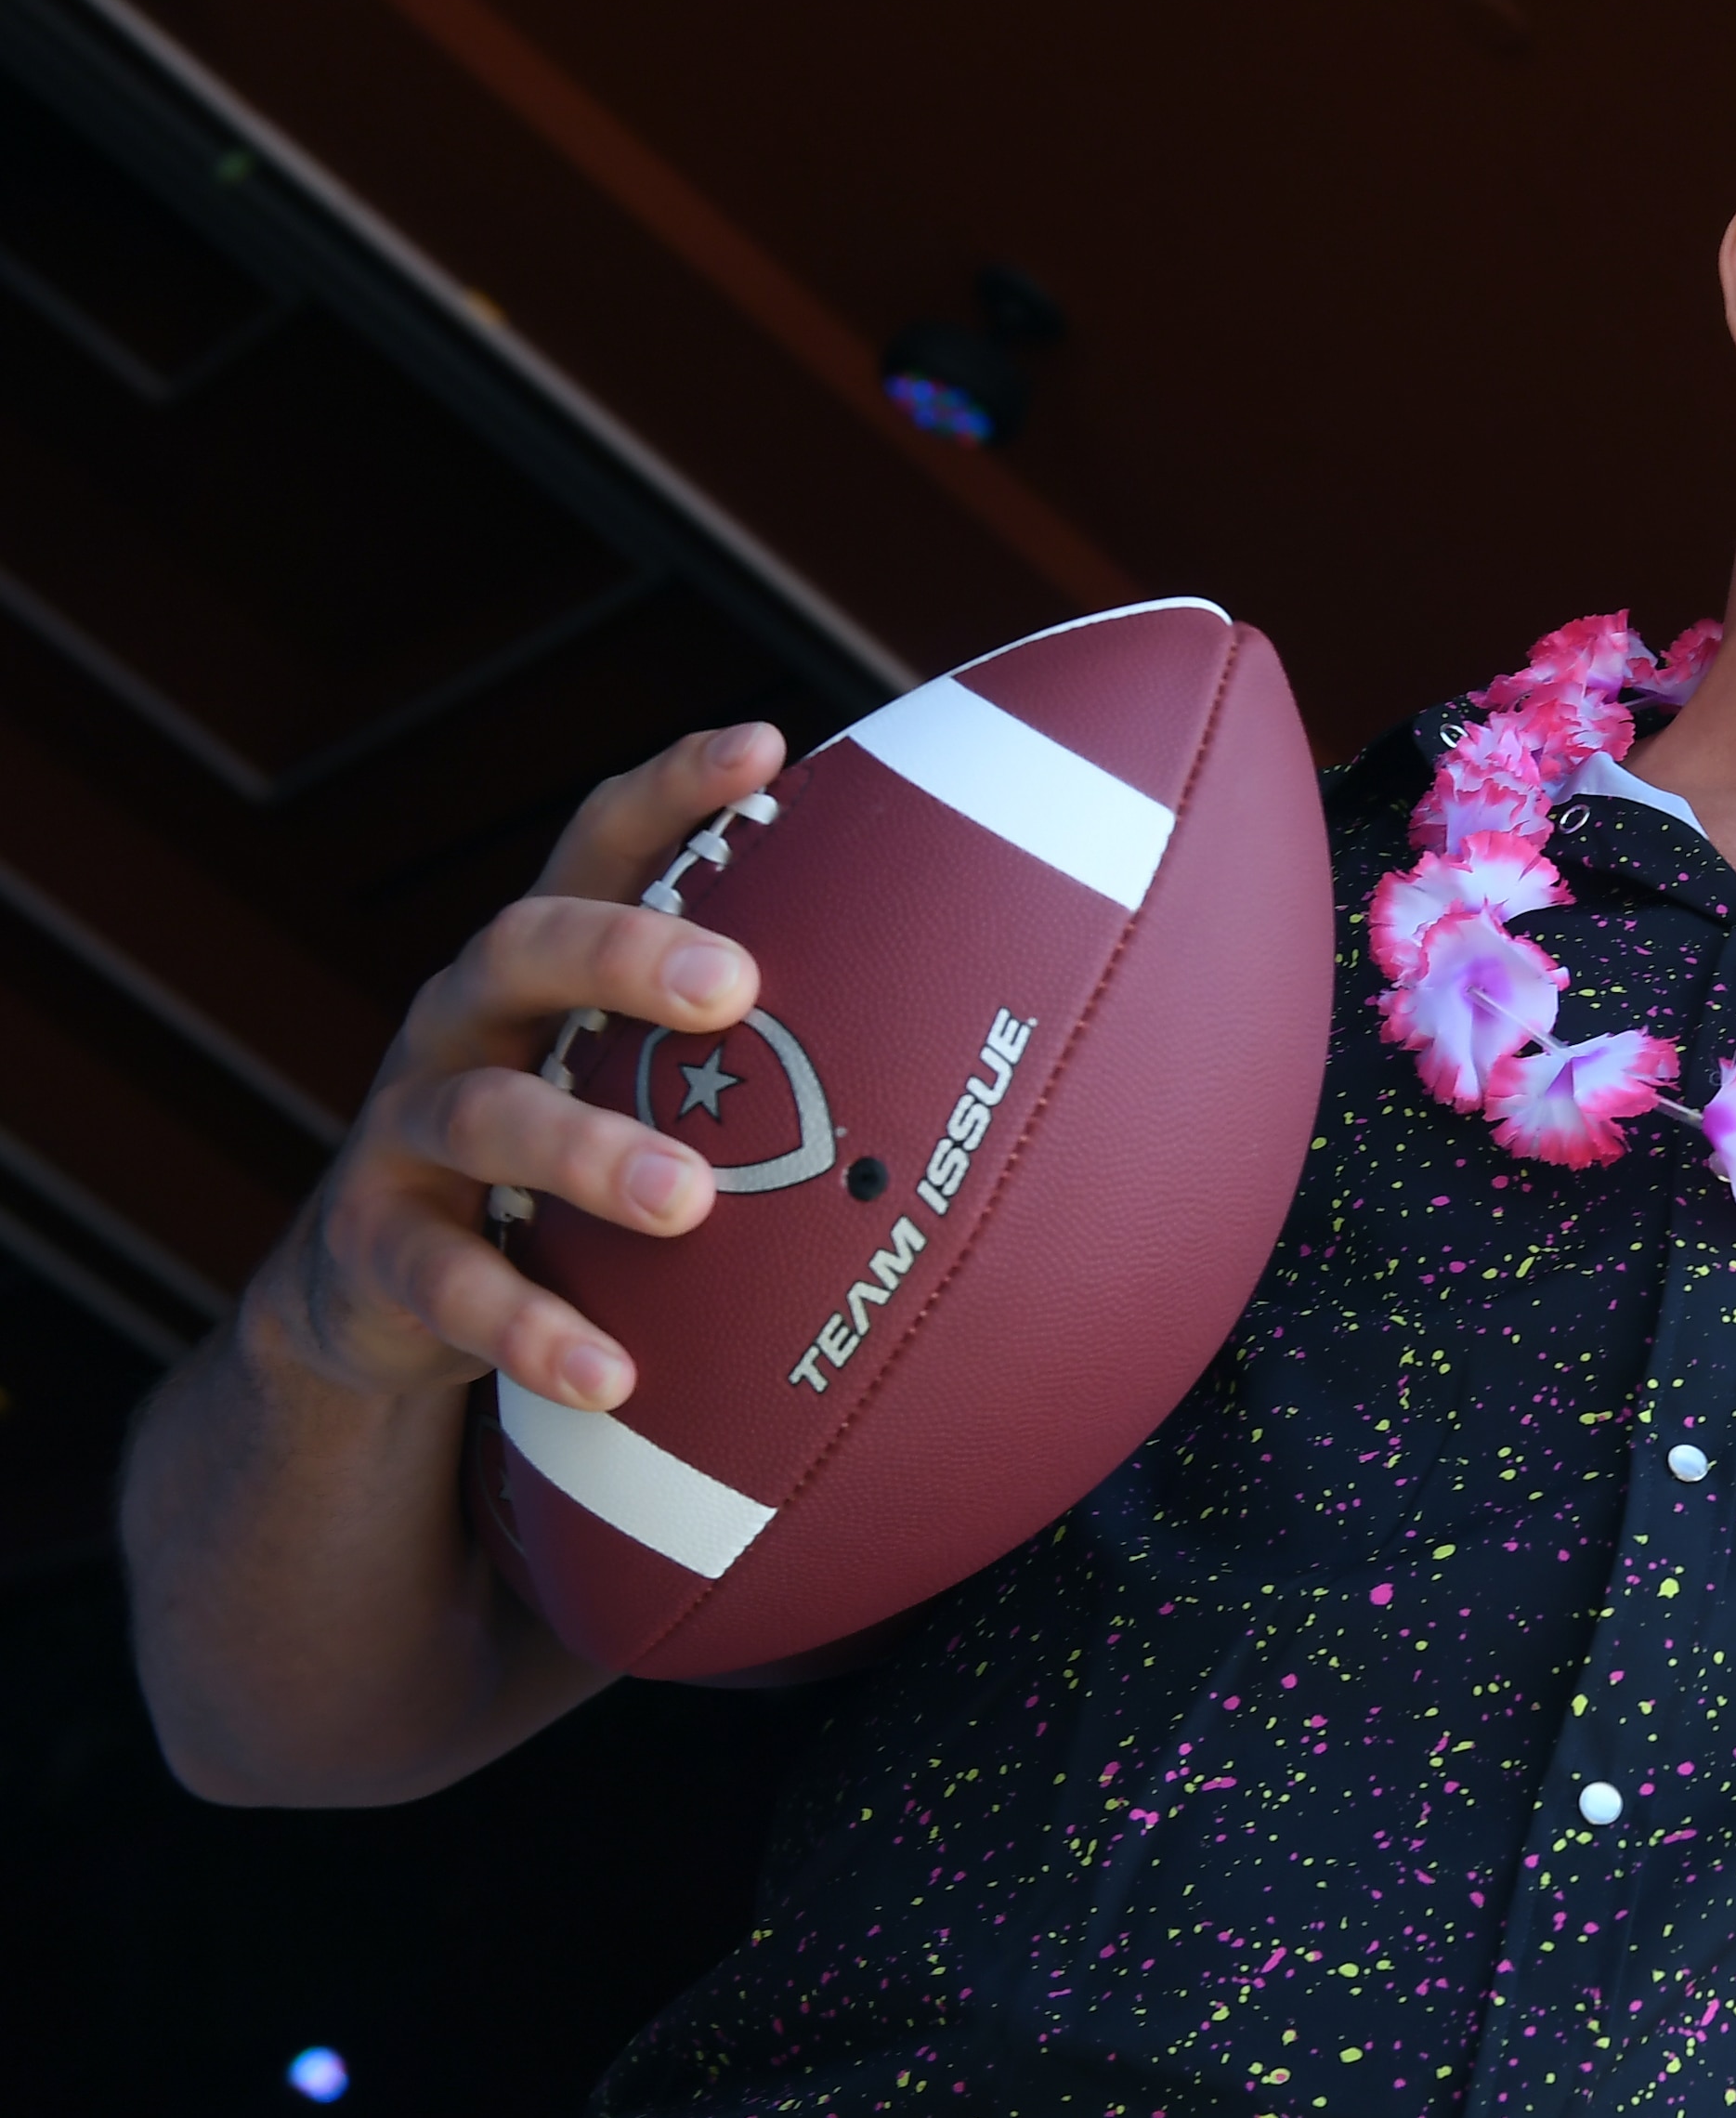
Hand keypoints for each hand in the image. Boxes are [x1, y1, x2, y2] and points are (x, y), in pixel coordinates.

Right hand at [266, 725, 779, 1415]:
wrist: (375, 1299)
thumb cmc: (563, 1160)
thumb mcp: (636, 1086)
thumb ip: (754, 1050)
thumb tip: (980, 1028)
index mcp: (540, 971)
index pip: (597, 846)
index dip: (670, 790)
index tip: (765, 744)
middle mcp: (461, 1023)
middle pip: (524, 946)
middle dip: (626, 954)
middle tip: (735, 984)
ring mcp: (405, 1131)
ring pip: (486, 1115)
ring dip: (590, 1153)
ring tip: (689, 1202)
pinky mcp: (373, 1248)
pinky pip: (445, 1284)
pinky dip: (529, 1328)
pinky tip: (610, 1373)